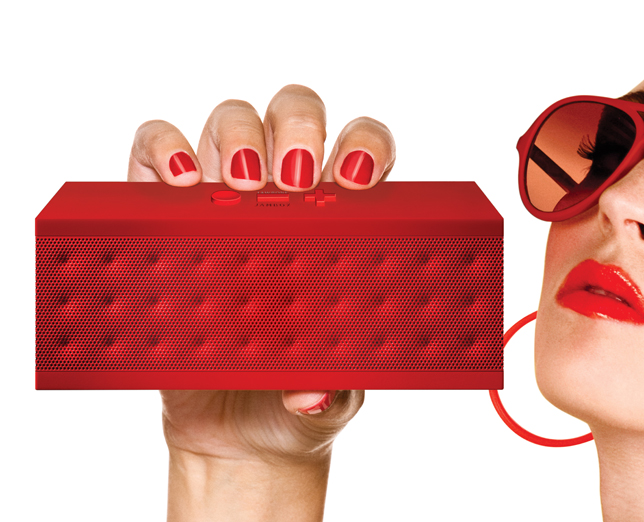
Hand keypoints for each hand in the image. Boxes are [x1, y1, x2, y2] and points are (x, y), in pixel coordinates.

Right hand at [127, 84, 395, 520]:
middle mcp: (285, 200)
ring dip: (235, 136)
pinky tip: (177, 180)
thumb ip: (333, 392)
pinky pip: (155, 151)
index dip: (364, 146)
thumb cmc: (296, 397)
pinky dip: (162, 149)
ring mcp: (222, 200)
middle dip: (297, 128)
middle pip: (295, 116)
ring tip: (236, 184)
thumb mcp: (330, 398)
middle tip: (292, 181)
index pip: (362, 151)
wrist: (237, 433)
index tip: (357, 180)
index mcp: (340, 226)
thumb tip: (314, 394)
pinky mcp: (164, 213)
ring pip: (231, 120)